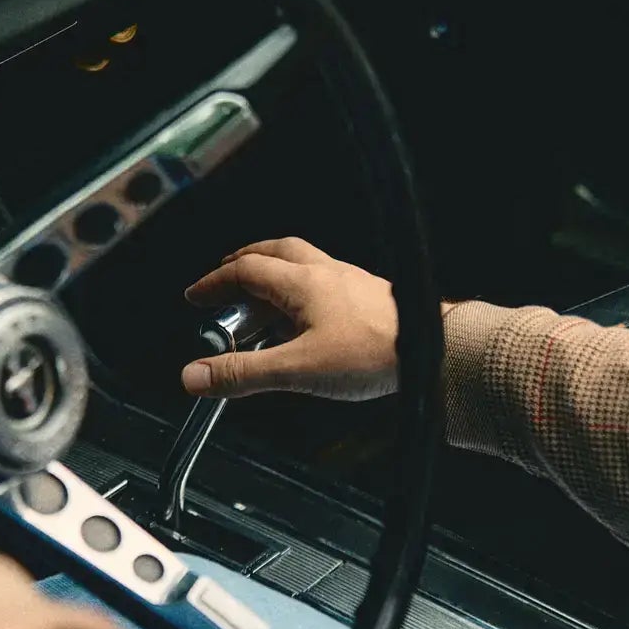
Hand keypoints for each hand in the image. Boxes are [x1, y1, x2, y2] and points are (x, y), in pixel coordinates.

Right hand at [181, 238, 402, 400]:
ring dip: (274, 274)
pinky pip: (325, 282)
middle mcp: (325, 273)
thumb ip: (243, 374)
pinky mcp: (368, 297)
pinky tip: (306, 318)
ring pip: (302, 263)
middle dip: (243, 263)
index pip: (244, 271)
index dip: (214, 283)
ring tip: (261, 302)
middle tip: (225, 280)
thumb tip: (195, 375)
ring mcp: (349, 282)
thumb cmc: (375, 353)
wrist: (433, 351)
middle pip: (274, 252)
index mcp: (302, 283)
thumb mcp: (297, 369)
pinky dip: (303, 291)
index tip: (197, 297)